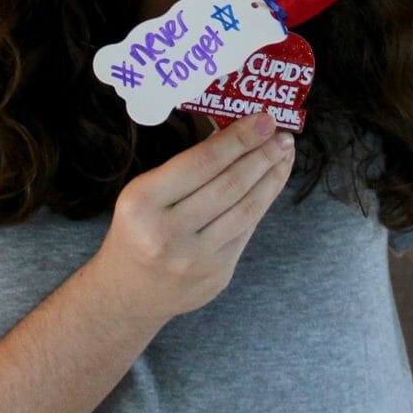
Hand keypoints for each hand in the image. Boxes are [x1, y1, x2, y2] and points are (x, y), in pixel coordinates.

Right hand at [89, 112, 294, 326]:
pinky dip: (263, 202)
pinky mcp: (217, 276)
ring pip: (245, 209)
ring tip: (284, 154)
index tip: (264, 119)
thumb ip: (186, 167)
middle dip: (261, 155)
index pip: (202, 162)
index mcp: (143, 201)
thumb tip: (235, 133)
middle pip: (229, 185)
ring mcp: (195, 259)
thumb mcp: (144, 191)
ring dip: (270, 177)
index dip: (239, 139)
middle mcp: (168, 233)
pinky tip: (271, 182)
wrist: (128, 293)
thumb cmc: (137, 229)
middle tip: (282, 134)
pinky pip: (247, 230)